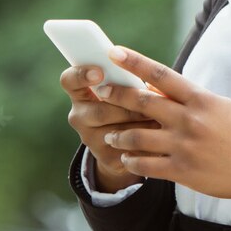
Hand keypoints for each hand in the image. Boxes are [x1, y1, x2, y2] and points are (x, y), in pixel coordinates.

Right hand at [60, 63, 160, 191]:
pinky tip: (159, 137)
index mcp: (81, 93)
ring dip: (141, 124)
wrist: (127, 144)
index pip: (70, 81)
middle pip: (99, 111)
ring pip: (116, 132)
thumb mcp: (125, 89)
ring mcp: (90, 139)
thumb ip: (129, 81)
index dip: (81, 75)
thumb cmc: (129, 104)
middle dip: (127, 106)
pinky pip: (128, 148)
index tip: (100, 72)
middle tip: (149, 101)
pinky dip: (146, 141)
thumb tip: (152, 82)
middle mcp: (79, 117)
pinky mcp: (106, 158)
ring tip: (161, 118)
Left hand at [95, 44, 230, 202]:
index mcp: (200, 99)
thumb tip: (156, 88)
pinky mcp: (182, 171)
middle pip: (143, 102)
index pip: (161, 75)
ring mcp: (184, 146)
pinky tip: (125, 157)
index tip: (114, 52)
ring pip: (138, 136)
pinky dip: (131, 160)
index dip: (135, 62)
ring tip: (110, 133)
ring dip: (119, 133)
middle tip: (99, 92)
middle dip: (116, 95)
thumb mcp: (218, 105)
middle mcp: (189, 120)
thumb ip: (188, 97)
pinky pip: (146, 165)